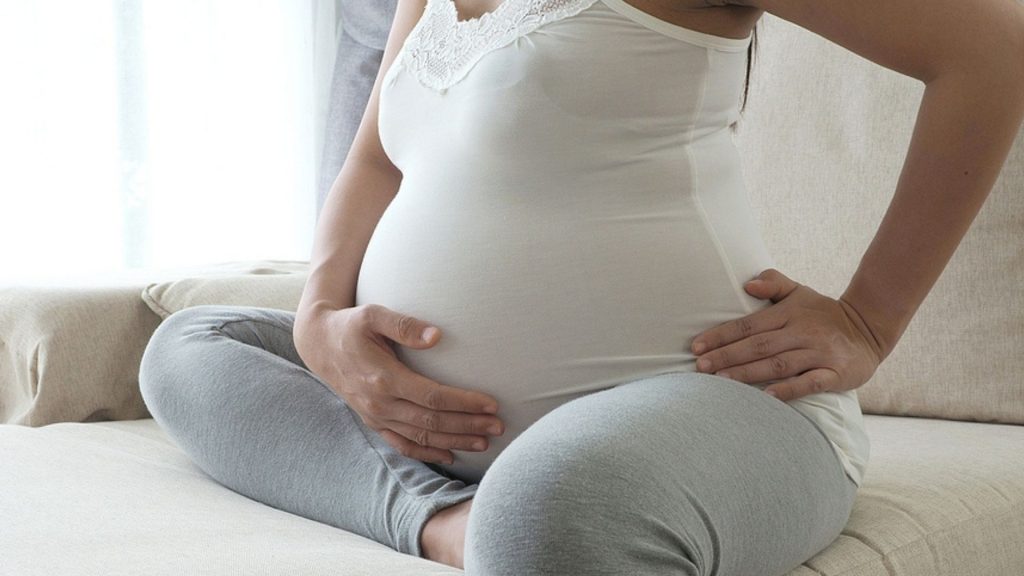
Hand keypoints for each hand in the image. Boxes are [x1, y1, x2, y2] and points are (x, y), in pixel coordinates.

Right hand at [296, 303, 504, 464]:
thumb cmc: (350, 325)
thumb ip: (404, 324)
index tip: (491, 404)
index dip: (464, 402)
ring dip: (455, 441)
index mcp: (384, 378)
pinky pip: (402, 445)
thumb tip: (437, 335)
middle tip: (499, 426)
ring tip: (485, 442)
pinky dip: (427, 453)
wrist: (319, 345)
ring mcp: (376, 416)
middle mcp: (380, 403)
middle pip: (432, 420)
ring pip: (421, 436)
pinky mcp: (373, 421)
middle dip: (468, 425)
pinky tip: (450, 455)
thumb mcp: (372, 315)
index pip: (433, 396)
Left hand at [688, 268, 885, 401]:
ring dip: (748, 373)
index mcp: (789, 313)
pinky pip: (810, 383)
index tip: (696, 346)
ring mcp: (819, 353)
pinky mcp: (835, 374)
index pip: (748, 325)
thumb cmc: (822, 312)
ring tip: (721, 381)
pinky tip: (767, 397)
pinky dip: (788, 390)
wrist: (869, 329)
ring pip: (778, 364)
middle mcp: (802, 332)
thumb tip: (747, 284)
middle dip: (726, 356)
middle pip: (758, 346)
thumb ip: (773, 283)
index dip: (721, 335)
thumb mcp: (799, 292)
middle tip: (699, 367)